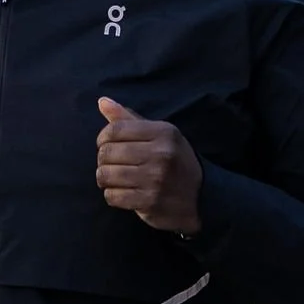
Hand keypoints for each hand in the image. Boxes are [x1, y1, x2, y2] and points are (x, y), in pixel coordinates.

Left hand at [96, 96, 202, 235]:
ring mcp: (156, 179)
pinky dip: (112, 195)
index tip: (105, 144)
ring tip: (114, 179)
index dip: (102, 137)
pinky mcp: (150, 202)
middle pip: (107, 152)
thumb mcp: (159, 135)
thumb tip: (102, 101)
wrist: (200, 198)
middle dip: (103, 160)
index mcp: (164, 133)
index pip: (115, 130)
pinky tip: (122, 192)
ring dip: (104, 178)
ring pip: (106, 175)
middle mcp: (161, 154)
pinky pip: (112, 196)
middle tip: (110, 164)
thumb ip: (129, 119)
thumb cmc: (174, 162)